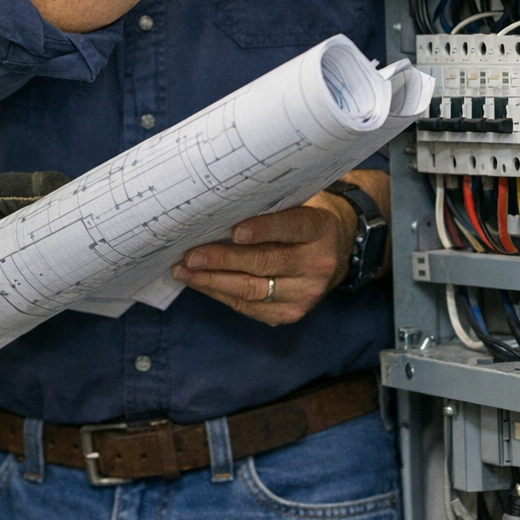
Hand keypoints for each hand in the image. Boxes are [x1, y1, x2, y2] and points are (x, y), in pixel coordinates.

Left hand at [169, 191, 359, 327]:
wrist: (333, 251)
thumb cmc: (301, 221)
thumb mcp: (295, 205)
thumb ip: (267, 210)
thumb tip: (216, 214)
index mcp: (320, 229)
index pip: (290, 227)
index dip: (262, 229)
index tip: (234, 231)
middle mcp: (317, 264)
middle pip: (265, 263)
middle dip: (223, 261)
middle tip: (191, 256)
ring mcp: (306, 294)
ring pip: (253, 290)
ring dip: (213, 281)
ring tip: (185, 271)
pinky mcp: (292, 314)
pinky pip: (250, 307)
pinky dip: (222, 294)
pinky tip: (202, 283)